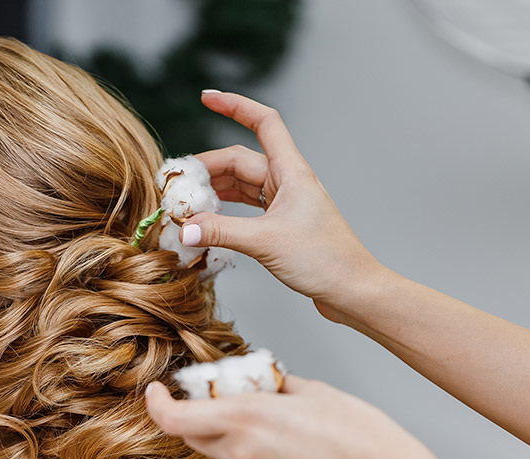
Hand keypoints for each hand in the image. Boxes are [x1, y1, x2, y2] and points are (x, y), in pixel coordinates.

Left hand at [145, 375, 450, 458]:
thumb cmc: (357, 430)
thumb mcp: (309, 390)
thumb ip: (270, 387)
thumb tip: (256, 383)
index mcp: (246, 417)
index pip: (175, 418)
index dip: (157, 405)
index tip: (157, 393)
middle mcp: (240, 454)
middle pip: (196, 439)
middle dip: (204, 422)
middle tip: (232, 411)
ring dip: (238, 450)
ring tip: (281, 443)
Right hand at [185, 91, 386, 318]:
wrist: (352, 289)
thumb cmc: (324, 260)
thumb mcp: (266, 242)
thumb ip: (222, 233)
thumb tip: (185, 229)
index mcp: (291, 172)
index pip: (264, 123)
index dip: (235, 105)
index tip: (207, 97)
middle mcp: (288, 182)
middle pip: (241, 160)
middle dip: (208, 167)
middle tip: (177, 184)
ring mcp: (285, 203)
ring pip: (242, 185)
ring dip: (215, 190)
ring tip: (187, 202)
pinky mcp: (282, 225)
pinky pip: (247, 208)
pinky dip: (226, 210)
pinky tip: (209, 220)